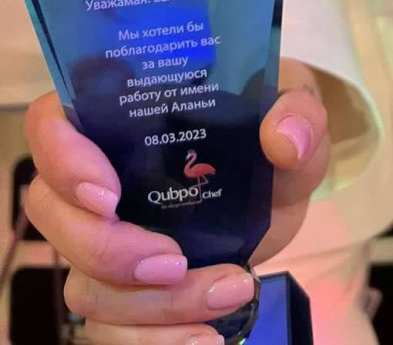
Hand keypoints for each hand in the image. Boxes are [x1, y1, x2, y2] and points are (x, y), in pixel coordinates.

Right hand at [23, 87, 328, 344]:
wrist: (281, 188)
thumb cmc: (270, 130)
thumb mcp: (296, 109)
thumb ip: (299, 113)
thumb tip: (284, 139)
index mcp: (125, 113)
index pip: (53, 124)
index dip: (61, 159)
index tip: (107, 194)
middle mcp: (100, 174)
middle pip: (53, 216)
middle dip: (107, 250)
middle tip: (174, 261)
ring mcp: (107, 235)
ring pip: (84, 285)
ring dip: (152, 306)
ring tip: (230, 289)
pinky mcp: (128, 287)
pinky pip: (111, 331)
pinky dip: (157, 343)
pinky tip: (208, 336)